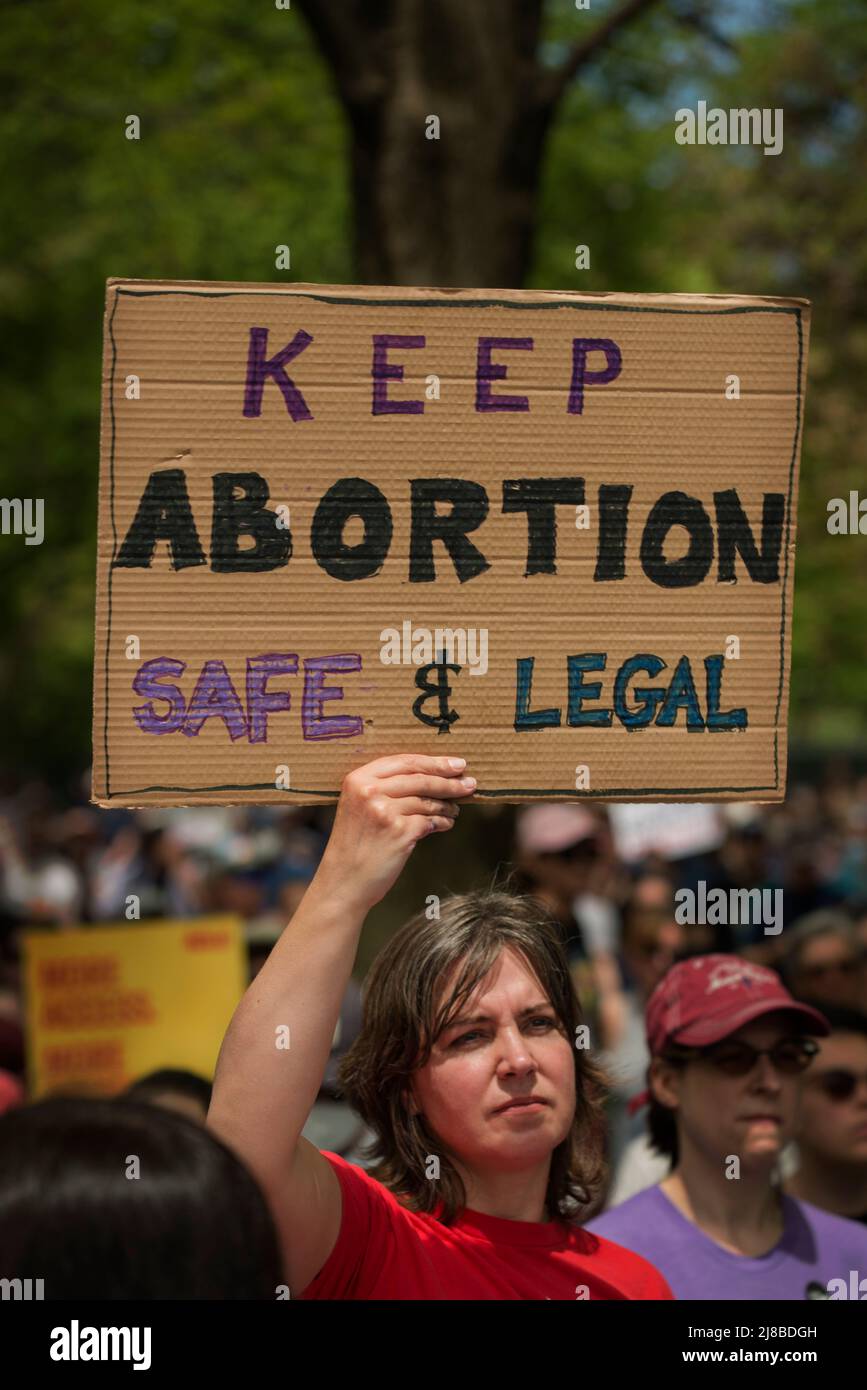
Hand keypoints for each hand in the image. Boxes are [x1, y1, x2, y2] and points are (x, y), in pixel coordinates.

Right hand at [313, 753, 475, 912]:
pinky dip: (443, 822)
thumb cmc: (354, 845)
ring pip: (428, 800)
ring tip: (456, 809)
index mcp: (358, 779)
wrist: (343, 881)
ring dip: (448, 804)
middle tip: (470, 783)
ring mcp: (384, 811)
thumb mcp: (359, 807)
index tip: (456, 764)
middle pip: (420, 778)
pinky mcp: (398, 832)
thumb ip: (384, 789)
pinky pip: (430, 821)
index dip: (434, 762)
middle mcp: (369, 791)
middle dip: (449, 781)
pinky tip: (447, 824)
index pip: (404, 761)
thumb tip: (431, 777)